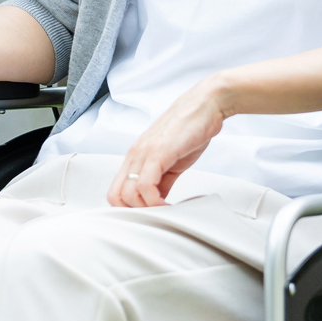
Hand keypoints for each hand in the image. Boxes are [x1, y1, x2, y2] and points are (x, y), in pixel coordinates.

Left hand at [109, 78, 227, 207]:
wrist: (205, 105)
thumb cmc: (190, 129)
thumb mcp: (171, 160)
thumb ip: (161, 180)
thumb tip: (157, 200)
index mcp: (135, 156)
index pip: (116, 191)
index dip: (129, 209)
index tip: (149, 215)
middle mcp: (134, 154)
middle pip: (116, 196)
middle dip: (135, 213)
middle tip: (156, 215)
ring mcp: (144, 153)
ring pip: (129, 194)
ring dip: (147, 209)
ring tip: (165, 210)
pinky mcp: (158, 152)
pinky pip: (145, 185)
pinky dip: (155, 201)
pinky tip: (169, 204)